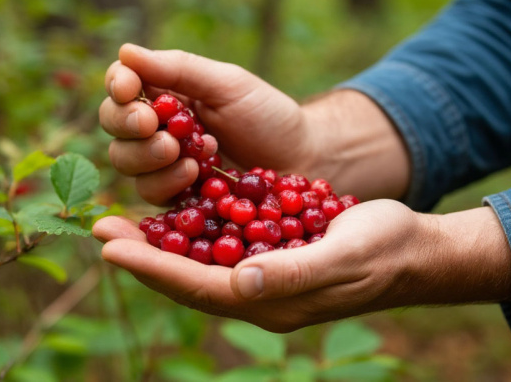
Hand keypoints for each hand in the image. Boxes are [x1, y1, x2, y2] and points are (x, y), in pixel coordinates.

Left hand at [93, 200, 510, 331]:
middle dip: (144, 256)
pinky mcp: (270, 253)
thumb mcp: (340, 257)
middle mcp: (258, 291)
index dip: (153, 268)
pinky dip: (193, 229)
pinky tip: (174, 209)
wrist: (410, 248)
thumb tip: (241, 281)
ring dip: (160, 242)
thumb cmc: (380, 250)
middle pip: (188, 276)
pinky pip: (220, 245)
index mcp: (269, 300)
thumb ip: (292, 272)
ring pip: (199, 261)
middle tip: (100, 230)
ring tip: (123, 221)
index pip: (198, 287)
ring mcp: (262, 274)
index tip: (110, 247)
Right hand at [99, 44, 309, 204]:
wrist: (302, 160)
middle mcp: (157, 127)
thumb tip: (125, 51)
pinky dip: (166, 182)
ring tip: (184, 152)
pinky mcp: (174, 197)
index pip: (122, 84)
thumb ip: (179, 69)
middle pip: (113, 125)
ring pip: (124, 161)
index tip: (128, 87)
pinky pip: (149, 193)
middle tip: (156, 125)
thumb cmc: (268, 116)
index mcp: (166, 92)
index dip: (118, 85)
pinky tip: (193, 173)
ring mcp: (162, 164)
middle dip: (129, 124)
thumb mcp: (228, 85)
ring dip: (148, 155)